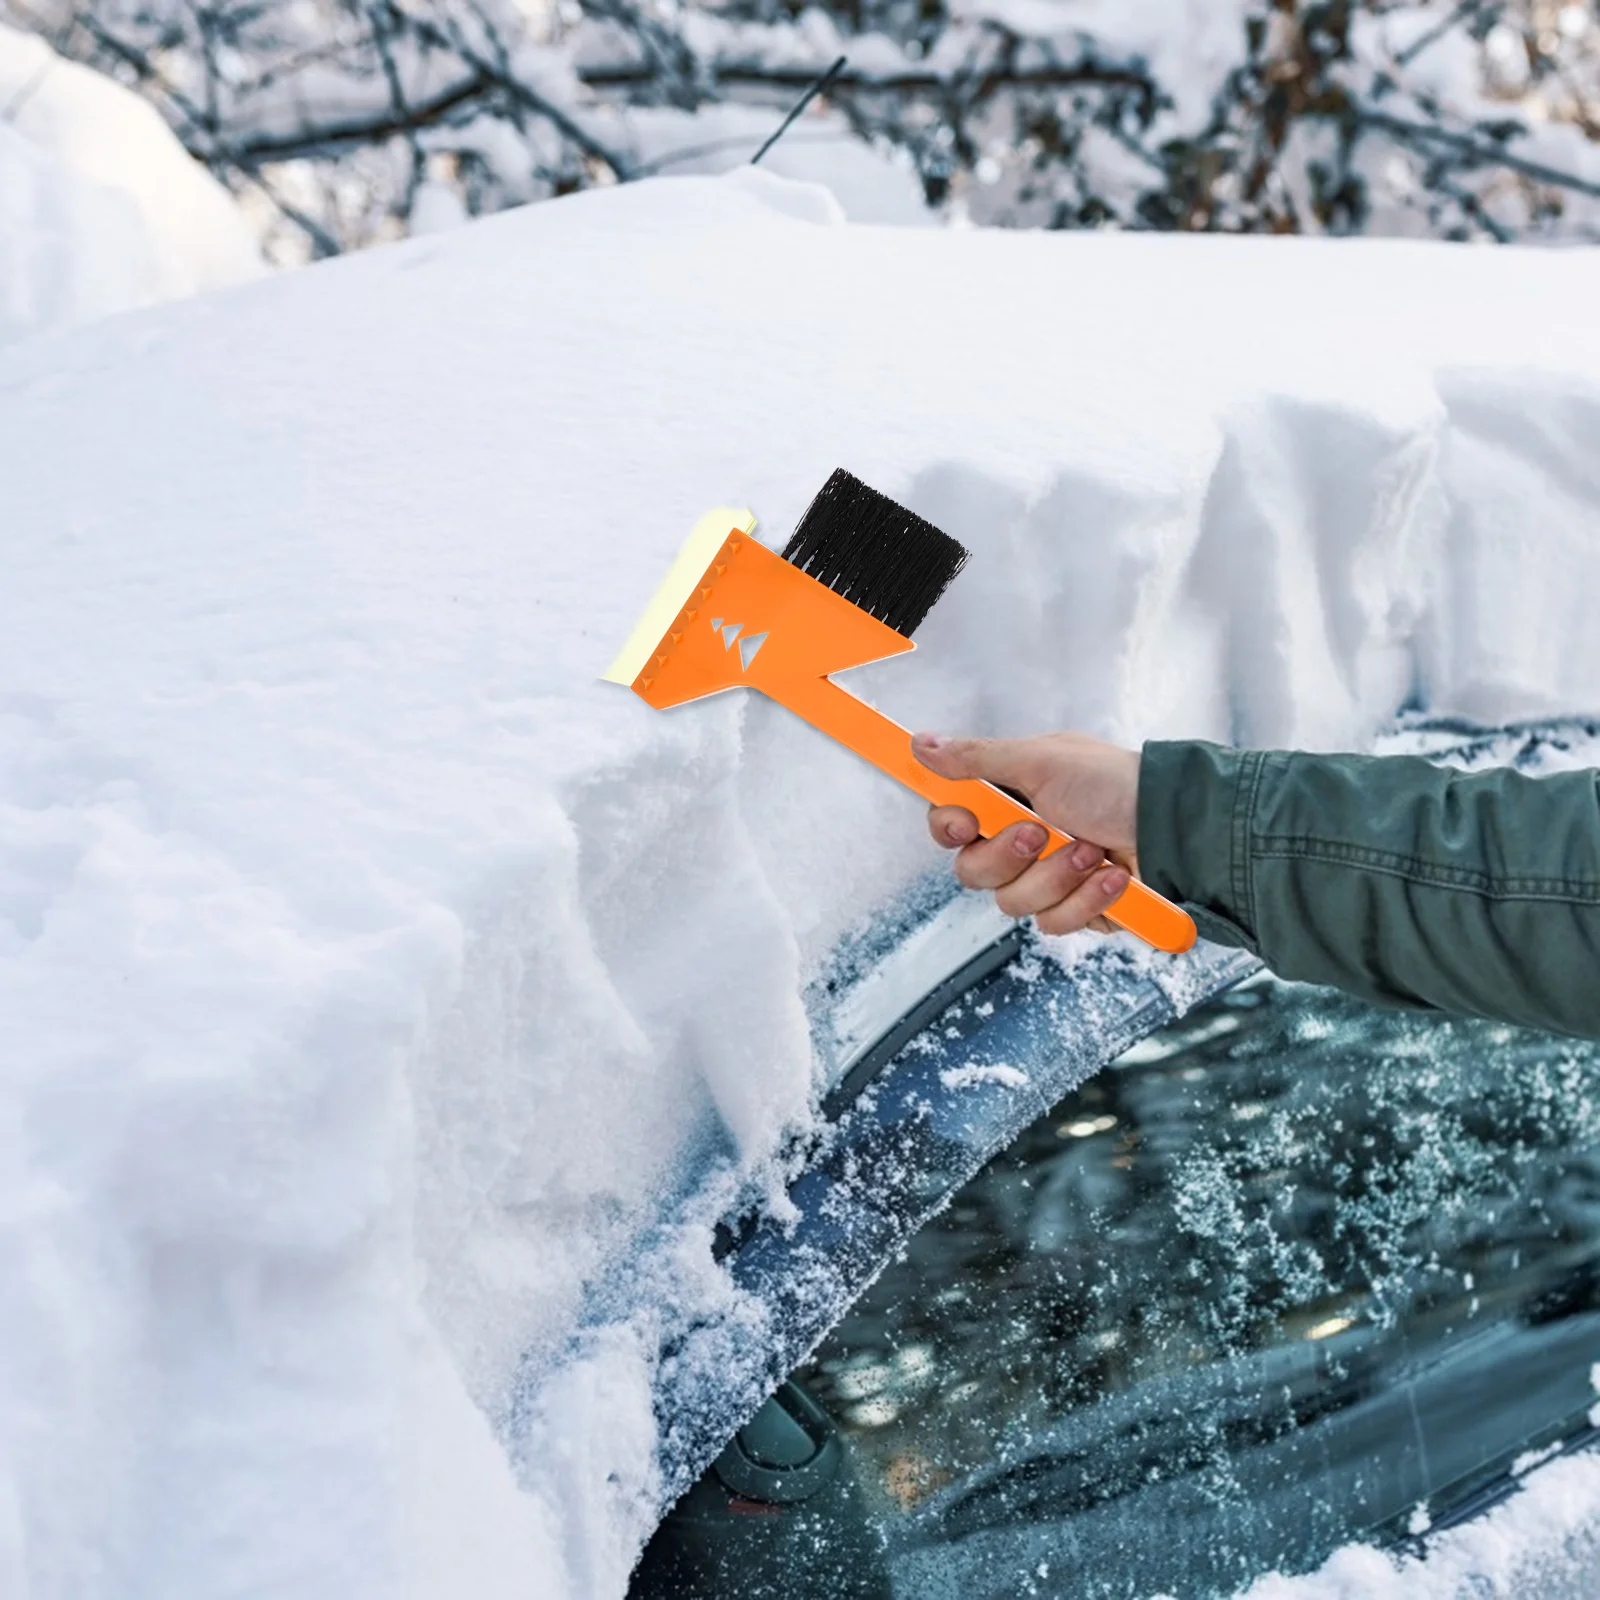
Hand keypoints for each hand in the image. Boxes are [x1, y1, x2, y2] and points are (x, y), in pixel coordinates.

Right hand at [910, 730, 1141, 937]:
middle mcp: (1018, 841)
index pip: (949, 824)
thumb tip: (920, 743)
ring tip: (1092, 851)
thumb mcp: (1041, 761)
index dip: (951, 828)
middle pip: (971, 871)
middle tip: (1041, 833)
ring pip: (1011, 902)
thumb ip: (976, 759)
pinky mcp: (1072, 910)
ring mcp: (1044, 879)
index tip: (968, 822)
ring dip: (1056, 876)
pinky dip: (1086, 900)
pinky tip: (1113, 879)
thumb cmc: (1113, 784)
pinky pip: (1053, 923)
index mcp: (1005, 800)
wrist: (1177, 829)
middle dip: (1009, 856)